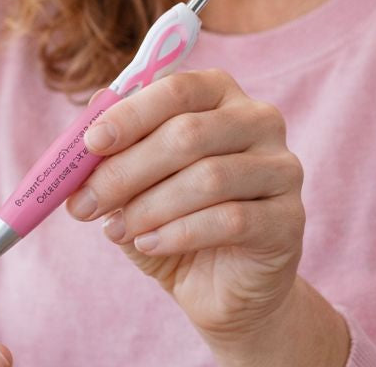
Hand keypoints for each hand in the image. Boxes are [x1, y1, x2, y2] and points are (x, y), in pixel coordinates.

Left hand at [66, 69, 305, 342]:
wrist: (222, 286)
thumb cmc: (172, 216)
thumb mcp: (136, 178)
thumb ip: (117, 148)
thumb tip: (85, 126)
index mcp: (220, 93)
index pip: (176, 89)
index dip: (130, 114)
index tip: (91, 143)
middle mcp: (259, 120)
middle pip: (188, 134)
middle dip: (127, 170)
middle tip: (85, 202)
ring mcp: (282, 167)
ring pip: (207, 178)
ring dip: (149, 206)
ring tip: (115, 229)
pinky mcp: (290, 219)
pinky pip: (230, 220)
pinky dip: (178, 233)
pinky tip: (149, 244)